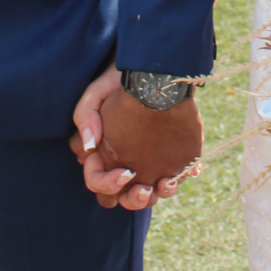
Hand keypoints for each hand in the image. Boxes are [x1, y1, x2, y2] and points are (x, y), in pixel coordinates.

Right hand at [70, 66, 201, 210]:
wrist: (152, 71)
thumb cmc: (118, 83)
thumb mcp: (95, 93)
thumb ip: (85, 117)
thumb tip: (88, 146)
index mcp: (101, 153)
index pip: (97, 182)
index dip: (107, 184)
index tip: (125, 172)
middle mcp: (122, 162)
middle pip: (121, 197)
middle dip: (132, 199)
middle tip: (144, 188)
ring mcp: (145, 162)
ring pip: (146, 194)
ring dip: (153, 195)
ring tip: (165, 183)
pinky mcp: (167, 158)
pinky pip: (170, 179)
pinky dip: (175, 181)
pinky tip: (185, 172)